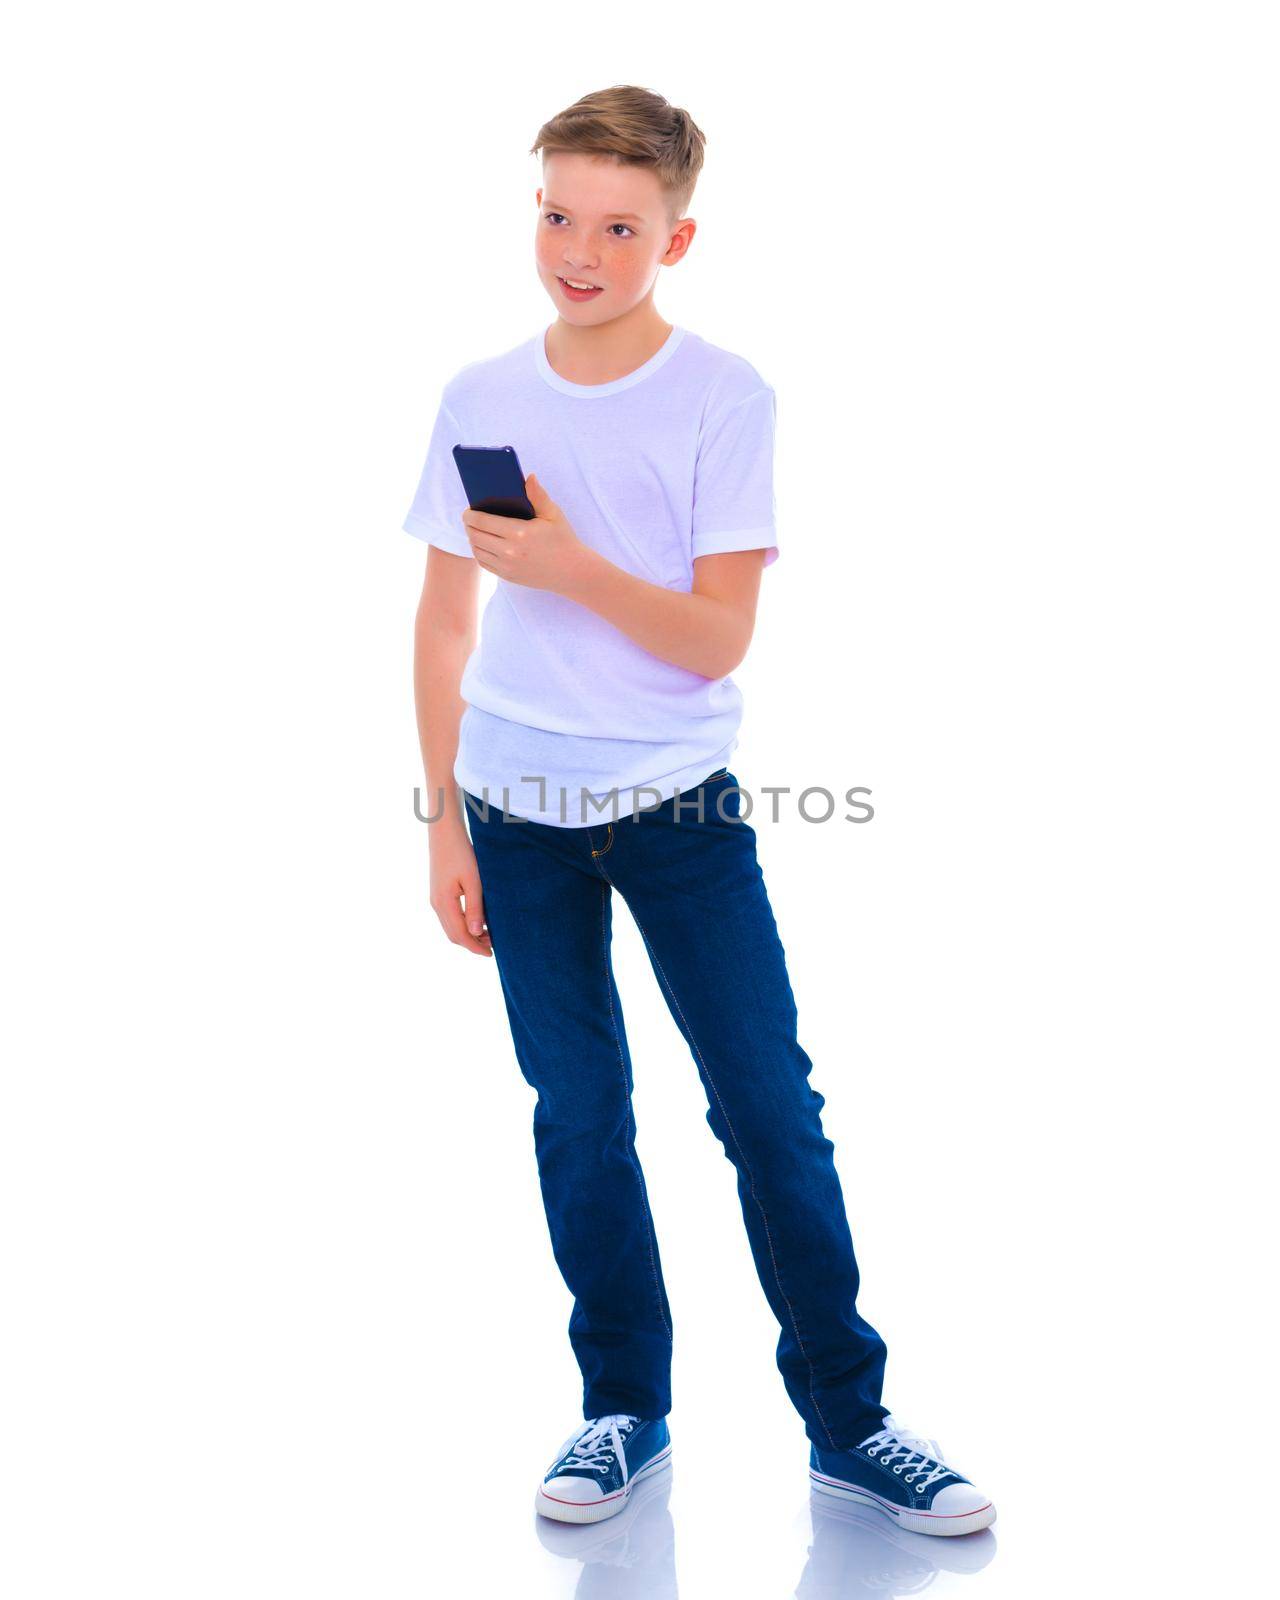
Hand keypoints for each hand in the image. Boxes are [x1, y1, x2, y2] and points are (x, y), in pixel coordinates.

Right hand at [428, 823, 492, 956]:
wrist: (444, 833)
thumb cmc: (462, 853)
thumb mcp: (473, 881)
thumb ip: (474, 908)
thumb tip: (475, 933)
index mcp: (444, 903)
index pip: (460, 934)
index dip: (475, 947)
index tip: (491, 954)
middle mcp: (436, 904)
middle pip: (453, 934)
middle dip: (472, 944)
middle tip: (492, 947)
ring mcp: (435, 899)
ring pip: (451, 926)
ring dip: (468, 934)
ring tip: (488, 935)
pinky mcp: (438, 893)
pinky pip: (450, 916)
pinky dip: (463, 924)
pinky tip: (477, 920)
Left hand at [461, 473, 591, 594]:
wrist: (572, 571)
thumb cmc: (562, 539)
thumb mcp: (553, 514)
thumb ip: (538, 494)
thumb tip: (528, 477)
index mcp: (519, 532)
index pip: (483, 521)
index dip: (470, 514)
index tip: (468, 509)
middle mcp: (510, 551)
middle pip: (475, 535)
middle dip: (469, 525)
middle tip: (469, 517)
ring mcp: (508, 566)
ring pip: (477, 550)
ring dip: (472, 538)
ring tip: (474, 529)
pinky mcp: (508, 576)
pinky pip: (484, 563)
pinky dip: (479, 552)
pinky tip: (482, 544)